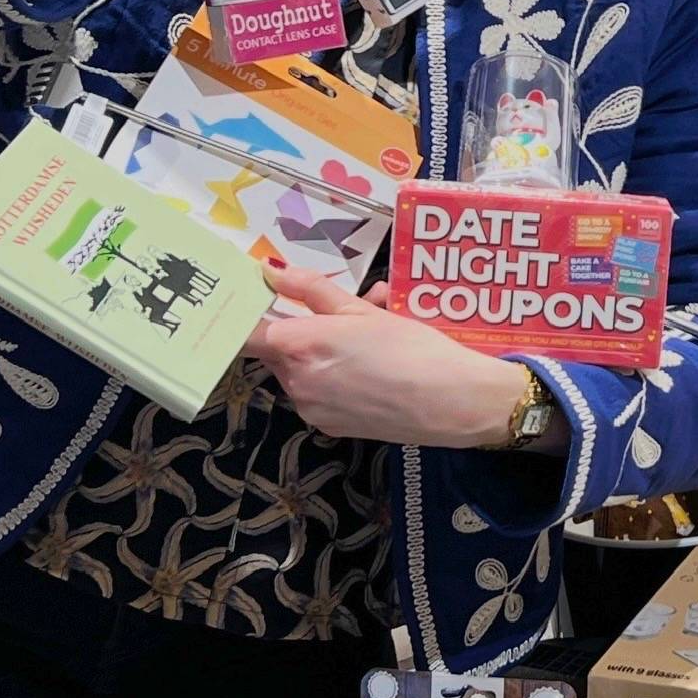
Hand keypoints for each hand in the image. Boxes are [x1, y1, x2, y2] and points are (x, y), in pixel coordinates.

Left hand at [242, 267, 526, 447]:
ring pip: (299, 371)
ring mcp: (309, 408)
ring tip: (369, 342)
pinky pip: (317, 395)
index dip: (250, 314)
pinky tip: (371, 372)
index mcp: (297, 344)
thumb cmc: (410, 347)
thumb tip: (272, 270)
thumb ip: (313, 289)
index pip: (246, 332)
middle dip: (304, 330)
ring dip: (321, 354)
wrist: (450, 402)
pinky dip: (333, 381)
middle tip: (345, 316)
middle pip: (278, 349)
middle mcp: (293, 380)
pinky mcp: (327, 427)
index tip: (261, 300)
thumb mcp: (363, 309)